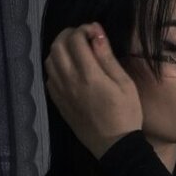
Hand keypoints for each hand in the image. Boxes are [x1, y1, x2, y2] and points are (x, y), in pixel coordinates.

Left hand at [44, 23, 142, 158]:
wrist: (114, 146)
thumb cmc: (126, 113)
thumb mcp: (124, 83)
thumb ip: (107, 56)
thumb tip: (95, 31)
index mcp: (88, 74)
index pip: (75, 39)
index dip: (84, 29)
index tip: (95, 32)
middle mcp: (69, 81)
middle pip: (57, 46)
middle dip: (68, 35)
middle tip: (82, 37)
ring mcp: (61, 93)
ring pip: (49, 60)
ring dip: (60, 49)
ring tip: (75, 51)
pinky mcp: (58, 103)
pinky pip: (49, 77)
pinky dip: (56, 67)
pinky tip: (69, 70)